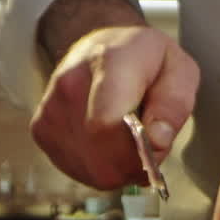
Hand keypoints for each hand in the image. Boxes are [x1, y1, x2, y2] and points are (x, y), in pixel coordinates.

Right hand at [32, 19, 198, 190]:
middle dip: (136, 162)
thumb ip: (174, 104)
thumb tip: (157, 141)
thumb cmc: (143, 59)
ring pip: (96, 171)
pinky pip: (83, 172)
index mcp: (109, 61)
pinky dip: (104, 167)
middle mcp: (70, 84)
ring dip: (122, 167)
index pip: (106, 123)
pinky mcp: (41, 131)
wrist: (100, 47)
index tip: (157, 142)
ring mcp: (51, 110)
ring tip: (128, 136)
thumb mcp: (178, 68)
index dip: (138, 148)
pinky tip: (109, 142)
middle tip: (148, 139)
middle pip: (105, 157)